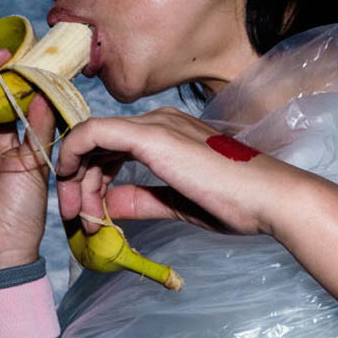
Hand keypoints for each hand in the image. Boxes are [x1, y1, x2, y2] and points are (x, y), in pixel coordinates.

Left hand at [54, 108, 305, 237]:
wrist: (269, 198)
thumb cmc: (238, 203)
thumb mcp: (178, 204)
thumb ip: (143, 200)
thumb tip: (111, 205)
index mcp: (168, 134)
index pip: (114, 147)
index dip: (91, 177)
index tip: (88, 210)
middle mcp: (159, 122)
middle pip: (98, 142)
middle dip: (77, 179)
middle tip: (75, 216)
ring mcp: (155, 125)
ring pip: (92, 138)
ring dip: (75, 176)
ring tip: (78, 214)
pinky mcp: (151, 136)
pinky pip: (94, 133)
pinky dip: (73, 154)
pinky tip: (68, 180)